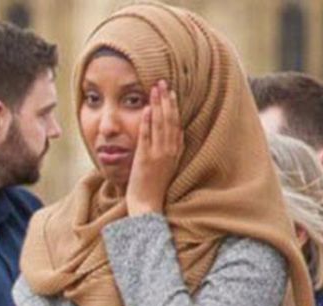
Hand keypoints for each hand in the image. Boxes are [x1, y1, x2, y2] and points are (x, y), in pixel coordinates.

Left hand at [126, 80, 182, 215]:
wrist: (147, 205)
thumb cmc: (153, 188)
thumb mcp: (167, 166)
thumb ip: (170, 150)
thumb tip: (175, 134)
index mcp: (175, 152)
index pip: (176, 124)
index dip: (174, 107)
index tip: (171, 92)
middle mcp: (169, 151)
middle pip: (169, 120)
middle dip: (166, 100)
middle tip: (162, 82)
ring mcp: (157, 155)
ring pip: (159, 125)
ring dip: (157, 105)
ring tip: (154, 89)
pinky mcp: (145, 159)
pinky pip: (146, 137)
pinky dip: (146, 122)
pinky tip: (145, 109)